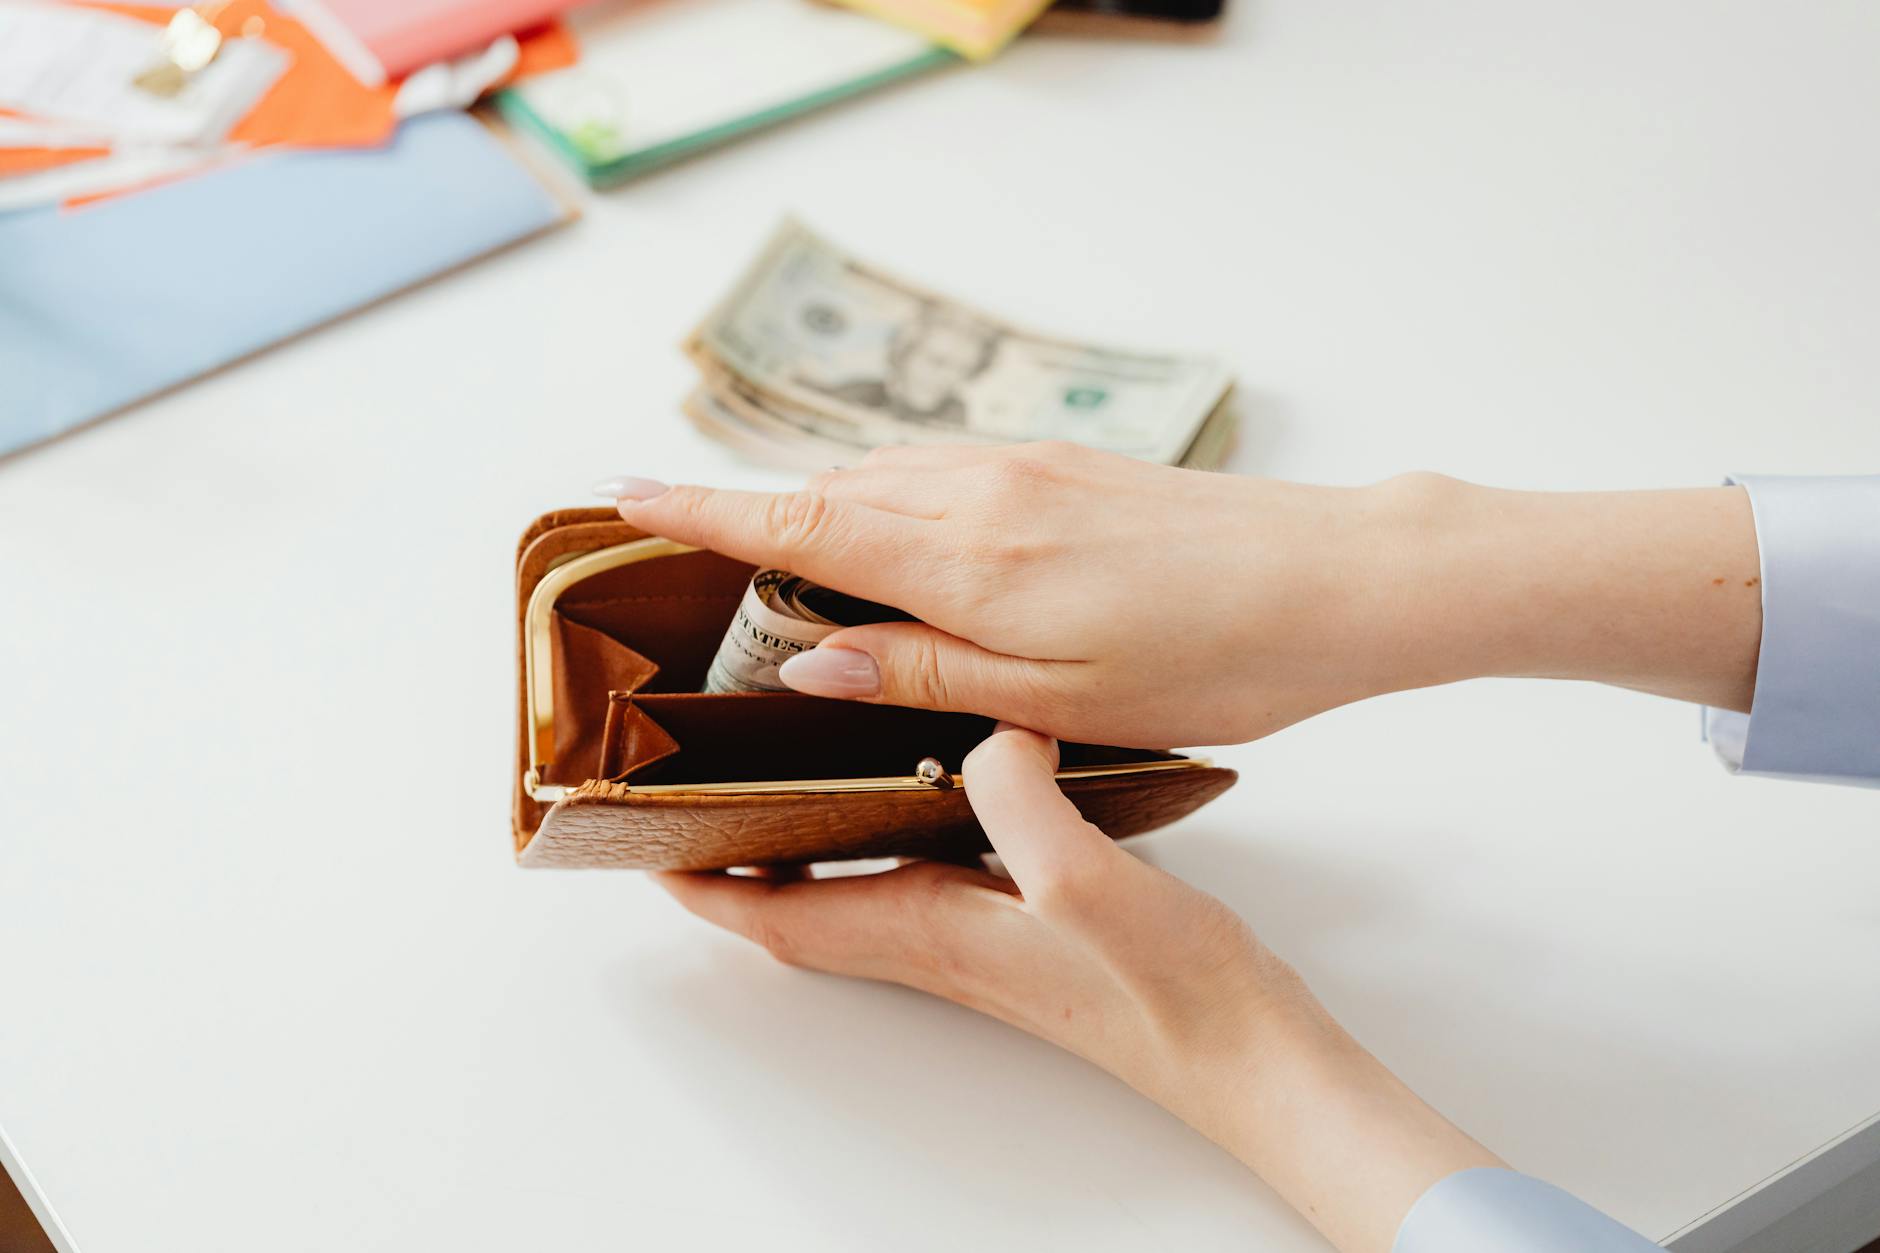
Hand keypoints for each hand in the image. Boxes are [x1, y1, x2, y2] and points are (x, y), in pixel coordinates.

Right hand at [607, 443, 1761, 747]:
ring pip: (883, 478)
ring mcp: (1026, 470)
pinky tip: (894, 531)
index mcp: (965, 558)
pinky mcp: (1066, 468)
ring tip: (769, 544)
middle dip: (746, 512)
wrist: (1336, 577)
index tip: (622, 498)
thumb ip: (921, 672)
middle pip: (827, 494)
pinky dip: (886, 495)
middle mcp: (981, 493)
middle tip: (674, 533)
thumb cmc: (1212, 656)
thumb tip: (805, 664)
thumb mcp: (1055, 702)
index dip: (703, 516)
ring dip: (816, 504)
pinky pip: (940, 473)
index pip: (798, 531)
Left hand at [655, 725, 1500, 1252]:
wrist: (1248, 1055)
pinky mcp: (1027, 923)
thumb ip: (1022, 796)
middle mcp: (938, 937)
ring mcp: (981, 934)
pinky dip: (896, 828)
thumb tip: (986, 727)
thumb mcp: (1089, 881)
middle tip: (703, 790)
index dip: (702, 884)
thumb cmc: (1170, 996)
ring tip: (789, 769)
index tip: (646, 840)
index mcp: (927, 929)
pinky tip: (936, 776)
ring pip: (858, 886)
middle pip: (799, 904)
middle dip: (738, 858)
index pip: (775, 917)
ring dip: (809, 843)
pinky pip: (928, 868)